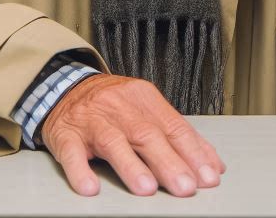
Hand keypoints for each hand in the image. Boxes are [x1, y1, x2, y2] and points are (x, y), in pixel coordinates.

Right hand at [41, 74, 225, 196]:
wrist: (68, 87)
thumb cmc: (114, 104)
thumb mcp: (146, 109)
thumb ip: (175, 133)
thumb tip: (210, 161)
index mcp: (146, 100)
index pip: (174, 127)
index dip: (194, 151)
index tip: (209, 175)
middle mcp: (122, 108)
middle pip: (148, 135)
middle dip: (170, 163)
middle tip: (186, 187)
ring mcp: (93, 121)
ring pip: (114, 142)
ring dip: (132, 167)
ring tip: (148, 189)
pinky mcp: (66, 135)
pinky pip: (72, 153)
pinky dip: (81, 171)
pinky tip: (90, 188)